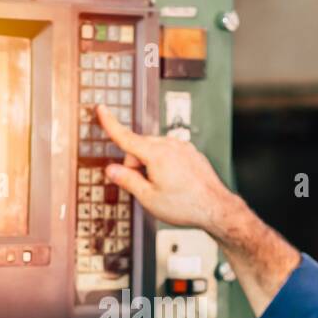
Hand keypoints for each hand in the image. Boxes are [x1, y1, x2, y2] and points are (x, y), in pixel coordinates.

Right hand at [95, 104, 241, 233]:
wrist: (216, 208)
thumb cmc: (186, 205)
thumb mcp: (149, 198)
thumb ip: (127, 180)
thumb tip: (112, 169)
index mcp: (157, 155)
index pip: (126, 137)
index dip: (110, 124)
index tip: (101, 109)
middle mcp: (171, 146)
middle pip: (139, 147)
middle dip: (135, 164)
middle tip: (143, 186)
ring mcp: (183, 148)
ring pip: (154, 149)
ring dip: (150, 164)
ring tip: (162, 186)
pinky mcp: (191, 152)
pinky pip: (170, 152)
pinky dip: (164, 164)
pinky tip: (173, 182)